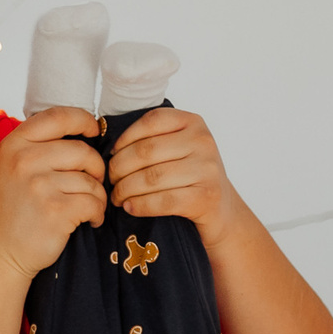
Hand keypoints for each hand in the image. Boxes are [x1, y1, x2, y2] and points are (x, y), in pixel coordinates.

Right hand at [0, 105, 107, 280]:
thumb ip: (34, 148)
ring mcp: (40, 186)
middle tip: (92, 183)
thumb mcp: (7, 168)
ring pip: (91, 180)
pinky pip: (93, 203)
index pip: (58, 117)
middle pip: (82, 151)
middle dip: (95, 168)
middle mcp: (25, 160)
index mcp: (14, 144)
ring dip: (97, 195)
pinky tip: (89, 220)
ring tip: (88, 207)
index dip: (83, 120)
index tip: (93, 129)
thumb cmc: (5, 212)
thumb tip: (78, 135)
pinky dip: (97, 213)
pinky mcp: (56, 211)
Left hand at [108, 108, 240, 244]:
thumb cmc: (191, 178)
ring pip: (152, 177)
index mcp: (193, 123)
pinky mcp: (206, 197)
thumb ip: (155, 140)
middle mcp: (203, 141)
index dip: (125, 138)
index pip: (151, 122)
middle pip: (146, 151)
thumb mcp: (180, 149)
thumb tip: (110, 146)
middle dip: (120, 168)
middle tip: (110, 181)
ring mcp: (207, 169)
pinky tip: (130, 207)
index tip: (112, 155)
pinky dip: (141, 205)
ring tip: (117, 197)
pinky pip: (163, 201)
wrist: (222, 211)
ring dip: (126, 189)